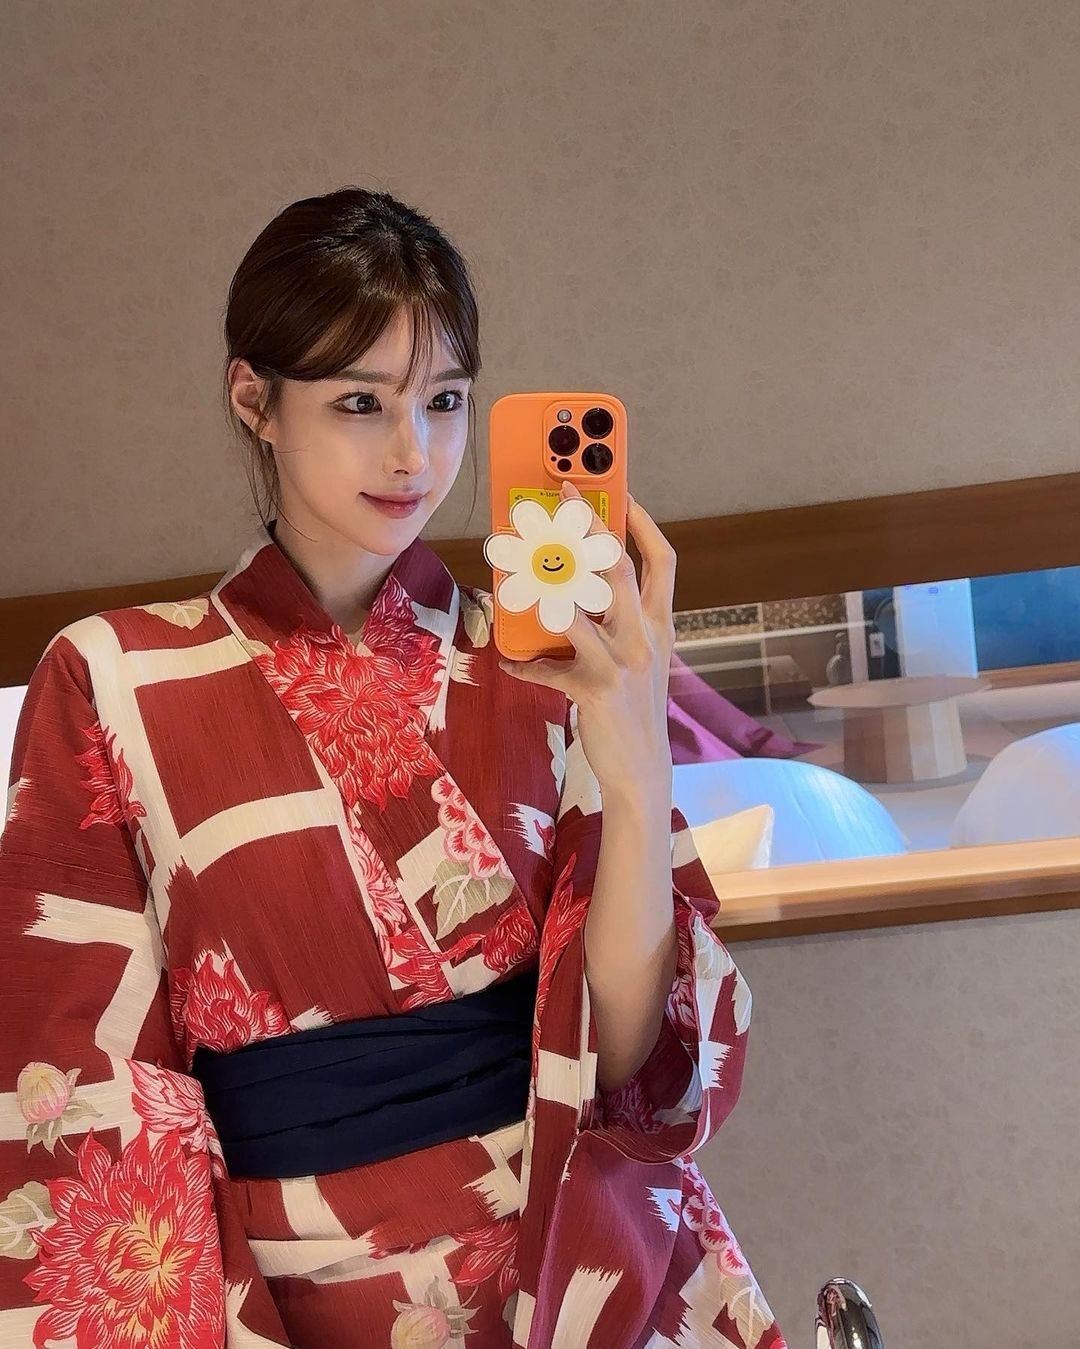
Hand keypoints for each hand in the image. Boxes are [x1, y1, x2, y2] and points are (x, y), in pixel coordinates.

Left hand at [498, 481, 676, 802]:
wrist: (643, 770)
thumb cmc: (635, 711)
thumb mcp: (641, 661)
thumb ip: (619, 625)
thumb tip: (574, 592)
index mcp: (659, 625)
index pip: (662, 562)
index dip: (644, 524)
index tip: (624, 493)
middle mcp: (645, 638)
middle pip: (619, 569)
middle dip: (590, 529)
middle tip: (564, 499)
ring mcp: (622, 663)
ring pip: (579, 610)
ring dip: (543, 587)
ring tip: (518, 568)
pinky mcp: (594, 690)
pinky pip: (548, 668)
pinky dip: (524, 664)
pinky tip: (509, 661)